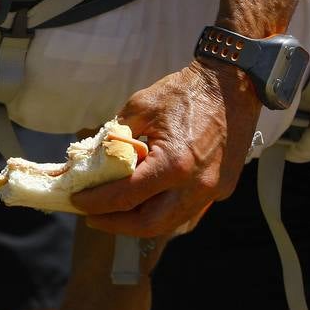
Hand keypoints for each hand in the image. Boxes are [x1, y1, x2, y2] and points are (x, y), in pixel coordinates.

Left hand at [71, 61, 260, 236]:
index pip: (126, 196)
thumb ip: (114, 137)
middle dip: (115, 224)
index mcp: (173, 164)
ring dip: (139, 223)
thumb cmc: (185, 92)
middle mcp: (196, 185)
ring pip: (170, 224)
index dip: (96, 202)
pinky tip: (144, 204)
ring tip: (114, 213)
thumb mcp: (140, 107)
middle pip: (149, 224)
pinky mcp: (223, 189)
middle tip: (92, 217)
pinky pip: (187, 212)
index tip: (77, 201)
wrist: (232, 85)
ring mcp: (212, 190)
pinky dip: (162, 213)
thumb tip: (92, 159)